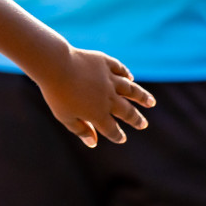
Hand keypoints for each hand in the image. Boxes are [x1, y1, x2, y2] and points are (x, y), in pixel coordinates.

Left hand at [35, 47, 154, 147]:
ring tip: (151, 102)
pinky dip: (125, 74)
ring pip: (130, 90)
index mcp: (97, 114)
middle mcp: (107, 98)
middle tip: (143, 124)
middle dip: (136, 119)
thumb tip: (93, 143)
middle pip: (126, 112)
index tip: (121, 138)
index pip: (111, 130)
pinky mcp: (104, 63)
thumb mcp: (64, 117)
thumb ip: (80, 130)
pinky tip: (130, 78)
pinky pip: (119, 69)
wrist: (55, 65)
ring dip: (142, 97)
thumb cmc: (56, 93)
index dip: (117, 136)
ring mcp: (108, 79)